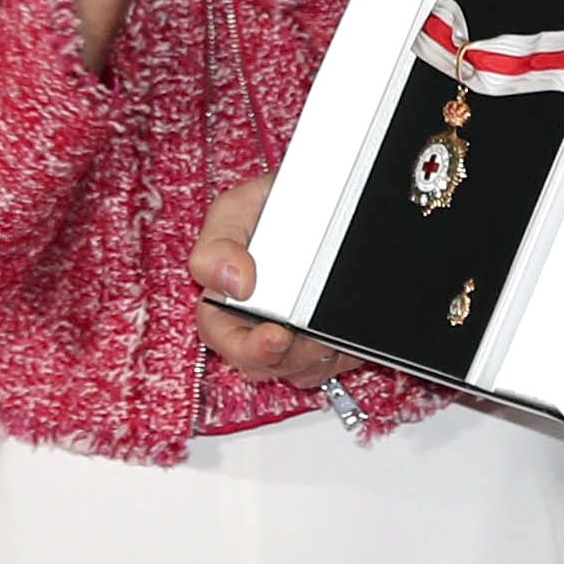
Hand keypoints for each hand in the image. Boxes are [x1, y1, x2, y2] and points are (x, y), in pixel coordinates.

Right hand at [189, 169, 360, 389]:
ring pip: (300, 369)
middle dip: (288, 356)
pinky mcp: (327, 342)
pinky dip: (342, 351)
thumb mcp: (235, 209)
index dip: (248, 348)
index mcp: (222, 300)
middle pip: (264, 364)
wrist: (324, 194)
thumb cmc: (273, 205)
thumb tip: (234, 283)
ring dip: (316, 354)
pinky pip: (334, 364)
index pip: (223, 338)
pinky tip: (345, 329)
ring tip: (331, 329)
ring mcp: (293, 337)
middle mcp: (254, 324)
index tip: (276, 335)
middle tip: (309, 336)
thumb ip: (218, 246)